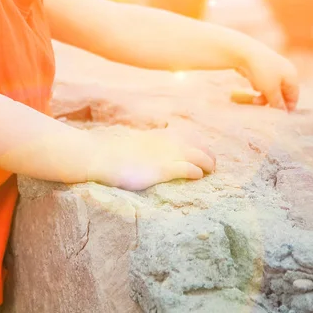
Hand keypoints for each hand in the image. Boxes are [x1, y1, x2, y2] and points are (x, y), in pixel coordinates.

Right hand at [86, 125, 215, 190]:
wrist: (100, 156)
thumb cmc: (114, 153)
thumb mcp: (137, 144)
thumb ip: (149, 147)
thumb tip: (153, 154)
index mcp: (161, 136)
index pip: (190, 138)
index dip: (200, 147)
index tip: (204, 155)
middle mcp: (166, 143)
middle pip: (199, 147)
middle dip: (209, 156)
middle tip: (212, 167)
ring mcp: (165, 156)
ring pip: (198, 157)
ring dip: (208, 164)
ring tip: (210, 172)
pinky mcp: (160, 170)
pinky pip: (186, 169)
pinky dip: (195, 171)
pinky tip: (197, 176)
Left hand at [237, 45, 298, 110]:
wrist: (244, 52)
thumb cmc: (261, 72)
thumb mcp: (270, 90)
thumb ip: (277, 102)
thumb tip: (282, 111)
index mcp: (291, 76)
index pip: (294, 96)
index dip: (287, 107)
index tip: (279, 117)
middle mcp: (284, 71)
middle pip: (281, 93)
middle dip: (272, 102)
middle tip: (263, 109)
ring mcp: (272, 68)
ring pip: (270, 89)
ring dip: (263, 96)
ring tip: (254, 100)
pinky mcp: (260, 67)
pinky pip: (261, 82)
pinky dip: (258, 86)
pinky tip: (252, 83)